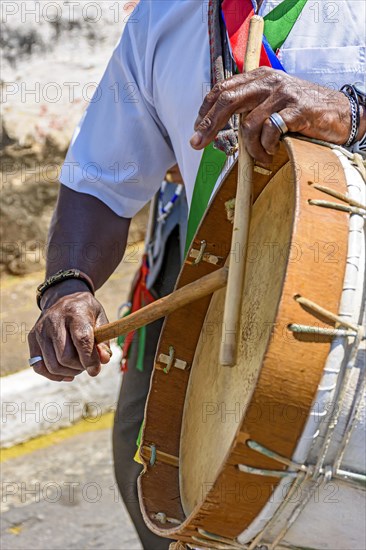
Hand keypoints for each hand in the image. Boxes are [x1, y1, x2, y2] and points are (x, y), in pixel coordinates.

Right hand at [28, 281, 111, 381]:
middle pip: (65, 357)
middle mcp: (54, 320)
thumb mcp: (100, 319)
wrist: (64, 298)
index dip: (89, 359)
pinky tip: (67, 373)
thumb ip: (104, 341)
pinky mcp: (32, 339)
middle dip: (80, 367)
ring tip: (78, 366)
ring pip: (53, 365)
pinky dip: (54, 375)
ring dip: (69, 372)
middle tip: (88, 364)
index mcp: (75, 312)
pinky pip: (39, 366)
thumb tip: (104, 360)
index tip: (96, 370)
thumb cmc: (86, 312)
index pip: (81, 340)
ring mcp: (40, 330)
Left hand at [190, 67, 351, 163]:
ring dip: (249, 148)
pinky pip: (270, 133)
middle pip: (227, 101)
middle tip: (197, 144)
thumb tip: (217, 124)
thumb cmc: (300, 111)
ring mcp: (283, 94)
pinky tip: (273, 152)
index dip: (205, 110)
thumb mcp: (272, 101)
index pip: (222, 89)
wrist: (339, 112)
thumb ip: (249, 105)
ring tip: (261, 157)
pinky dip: (266, 148)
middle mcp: (269, 81)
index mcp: (259, 77)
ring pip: (249, 124)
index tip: (196, 129)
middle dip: (209, 125)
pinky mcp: (296, 110)